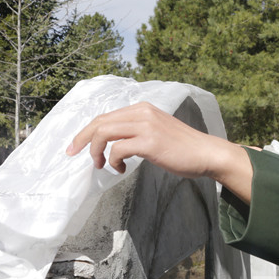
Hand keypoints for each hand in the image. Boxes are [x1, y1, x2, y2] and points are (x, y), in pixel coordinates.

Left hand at [66, 102, 252, 202]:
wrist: (206, 153)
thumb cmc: (182, 147)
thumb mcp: (156, 130)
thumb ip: (137, 130)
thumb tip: (113, 143)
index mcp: (142, 108)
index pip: (106, 116)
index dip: (87, 131)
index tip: (76, 145)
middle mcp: (142, 112)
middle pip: (100, 121)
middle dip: (82, 139)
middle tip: (73, 154)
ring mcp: (146, 126)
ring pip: (104, 132)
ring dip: (96, 151)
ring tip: (100, 165)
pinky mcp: (150, 142)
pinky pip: (118, 149)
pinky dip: (113, 162)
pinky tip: (121, 170)